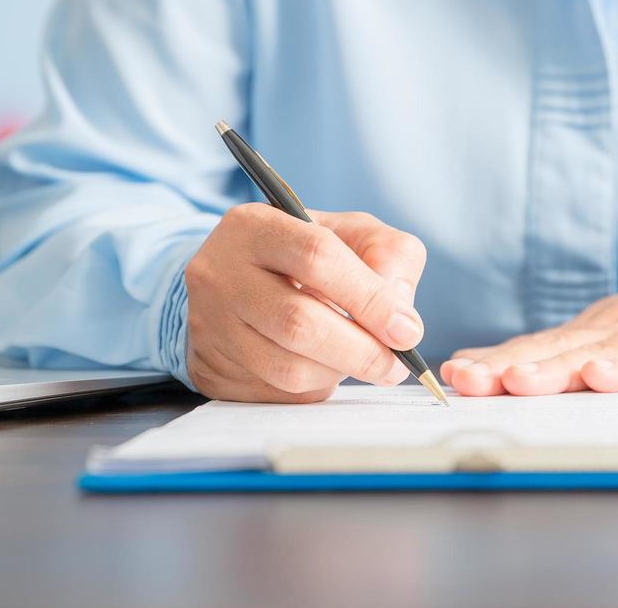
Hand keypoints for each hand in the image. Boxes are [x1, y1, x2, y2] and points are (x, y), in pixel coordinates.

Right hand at [185, 204, 426, 402]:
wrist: (234, 282)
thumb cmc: (303, 255)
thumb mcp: (349, 233)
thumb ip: (388, 256)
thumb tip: (401, 317)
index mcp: (255, 226)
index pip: (317, 257)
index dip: (369, 298)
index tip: (406, 330)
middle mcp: (221, 273)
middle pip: (299, 321)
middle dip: (361, 350)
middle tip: (395, 364)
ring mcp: (211, 324)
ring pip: (287, 366)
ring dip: (340, 372)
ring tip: (363, 362)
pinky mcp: (212, 368)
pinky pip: (276, 391)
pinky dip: (315, 385)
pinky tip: (325, 367)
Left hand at [439, 274, 617, 395]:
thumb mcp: (604, 337)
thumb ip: (551, 355)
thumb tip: (478, 369)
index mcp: (587, 334)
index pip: (533, 348)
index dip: (493, 361)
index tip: (454, 374)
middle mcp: (609, 333)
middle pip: (553, 352)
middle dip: (506, 367)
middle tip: (469, 379)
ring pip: (596, 356)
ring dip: (555, 370)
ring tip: (517, 381)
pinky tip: (603, 376)